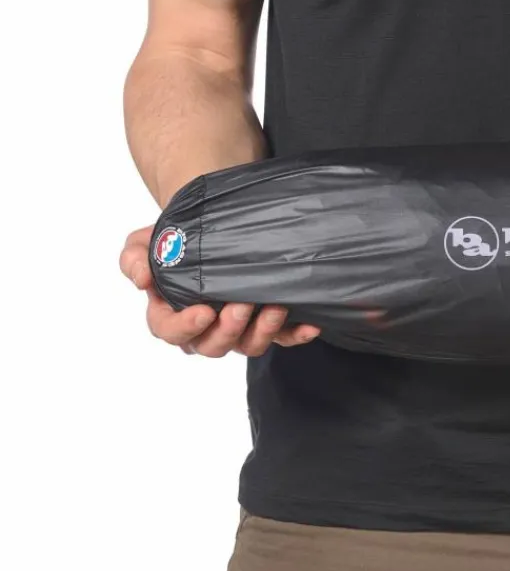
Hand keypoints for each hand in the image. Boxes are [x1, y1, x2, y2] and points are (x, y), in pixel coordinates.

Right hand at [120, 226, 319, 356]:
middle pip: (213, 345)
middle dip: (229, 329)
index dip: (185, 327)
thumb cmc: (174, 239)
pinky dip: (297, 334)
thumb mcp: (146, 242)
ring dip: (263, 331)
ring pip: (248, 345)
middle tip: (242, 305)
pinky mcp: (267, 323)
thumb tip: (141, 277)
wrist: (209, 225)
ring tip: (275, 307)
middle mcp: (205, 328)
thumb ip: (136, 258)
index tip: (203, 311)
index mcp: (171, 314)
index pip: (171, 331)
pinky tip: (312, 324)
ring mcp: (238, 328)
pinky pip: (283, 337)